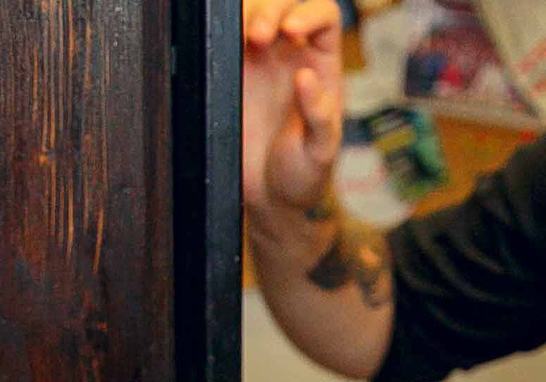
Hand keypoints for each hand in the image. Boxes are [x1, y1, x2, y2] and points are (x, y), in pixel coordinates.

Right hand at [243, 0, 343, 218]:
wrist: (267, 198)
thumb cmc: (302, 175)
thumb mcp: (320, 152)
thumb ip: (319, 116)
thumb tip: (305, 75)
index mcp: (323, 66)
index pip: (324, 17)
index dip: (308, 13)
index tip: (291, 32)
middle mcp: (292, 55)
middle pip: (285, 5)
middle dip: (272, 10)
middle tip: (259, 38)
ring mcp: (259, 61)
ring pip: (253, 14)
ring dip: (248, 15)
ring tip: (246, 41)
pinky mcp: (231, 72)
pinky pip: (225, 39)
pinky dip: (221, 31)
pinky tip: (222, 44)